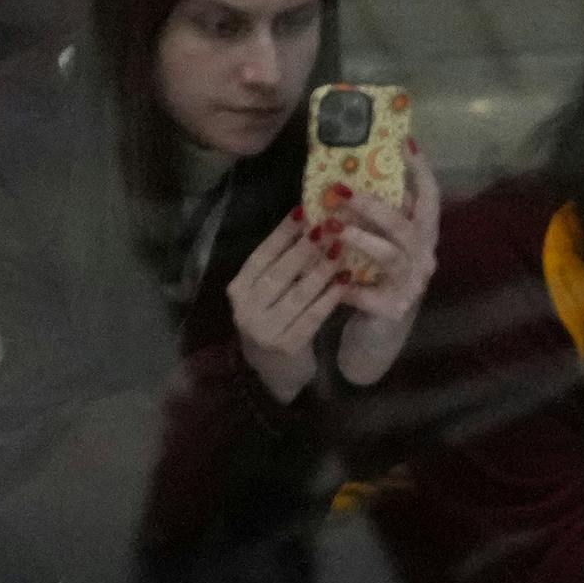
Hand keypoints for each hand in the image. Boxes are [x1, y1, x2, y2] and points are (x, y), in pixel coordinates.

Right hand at [230, 208, 342, 403]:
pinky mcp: (287, 346)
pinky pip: (313, 316)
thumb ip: (280, 266)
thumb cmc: (274, 322)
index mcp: (238, 289)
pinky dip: (329, 297)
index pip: (261, 256)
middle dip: (305, 247)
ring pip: (298, 293)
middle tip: (329, 226)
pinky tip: (345, 281)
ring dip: (321, 269)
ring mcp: (265, 329)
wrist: (274, 373)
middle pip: (279, 272)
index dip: (282, 233)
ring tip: (341, 249)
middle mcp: (246, 308)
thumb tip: (306, 223)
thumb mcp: (268, 294)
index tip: (304, 210)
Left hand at [334, 138, 442, 387]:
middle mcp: (424, 258)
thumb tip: (347, 173)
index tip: (404, 141)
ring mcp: (411, 285)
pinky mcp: (394, 309)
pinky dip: (347, 286)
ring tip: (333, 227)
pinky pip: (369, 294)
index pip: (430, 199)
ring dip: (360, 238)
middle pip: (406, 226)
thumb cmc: (376, 279)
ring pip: (390, 256)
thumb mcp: (380, 243)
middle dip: (374, 206)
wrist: (379, 335)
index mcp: (422, 237)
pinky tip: (330, 278)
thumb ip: (376, 216)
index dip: (420, 171)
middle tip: (341, 190)